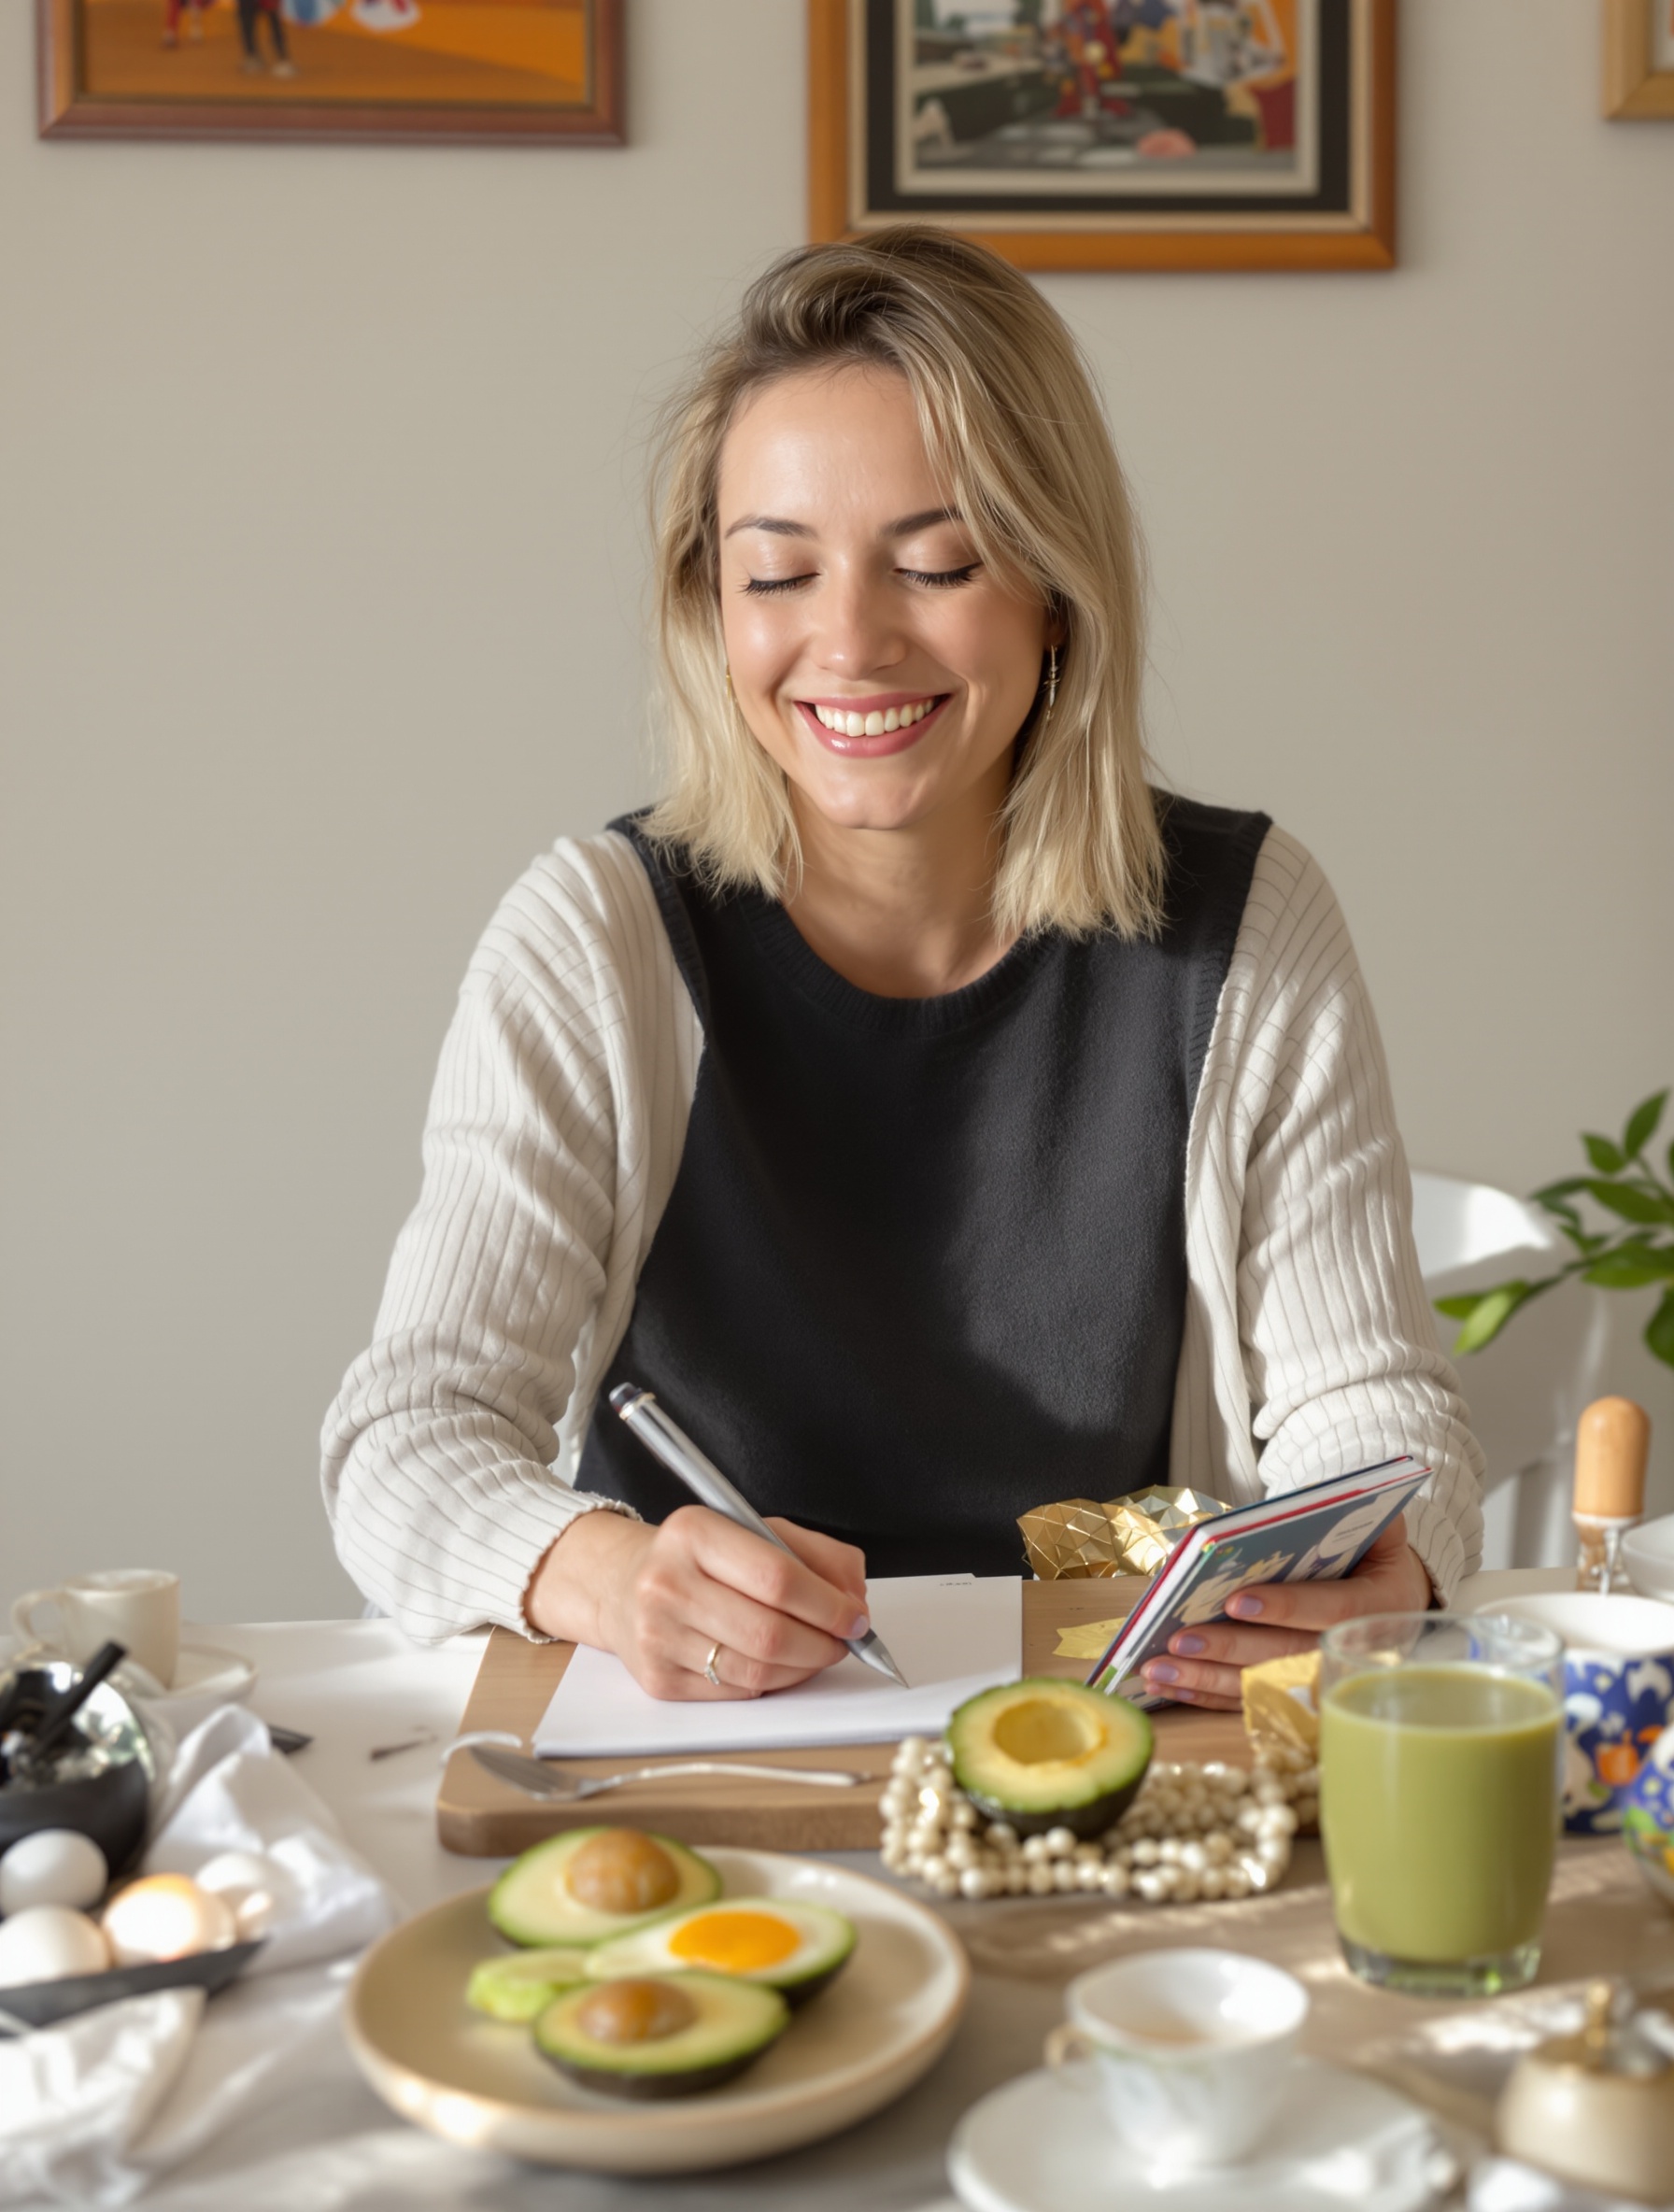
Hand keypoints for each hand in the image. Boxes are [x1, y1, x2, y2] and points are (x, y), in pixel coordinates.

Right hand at [525, 1506, 869, 1701]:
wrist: (623, 1585)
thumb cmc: (700, 1557)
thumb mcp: (757, 1530)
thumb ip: (817, 1554)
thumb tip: (855, 1598)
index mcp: (693, 1532)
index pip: (776, 1576)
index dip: (828, 1604)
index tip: (856, 1616)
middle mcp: (666, 1582)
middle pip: (769, 1632)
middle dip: (823, 1643)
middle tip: (845, 1640)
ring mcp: (657, 1635)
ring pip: (756, 1670)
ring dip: (804, 1667)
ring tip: (818, 1651)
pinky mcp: (657, 1678)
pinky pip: (736, 1691)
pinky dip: (773, 1683)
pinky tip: (779, 1664)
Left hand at [1138, 1516, 1433, 1711]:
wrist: (1396, 1604)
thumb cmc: (1376, 1557)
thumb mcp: (1381, 1526)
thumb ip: (1356, 1509)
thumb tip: (1309, 1496)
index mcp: (1381, 1606)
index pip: (1332, 1610)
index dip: (1285, 1607)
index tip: (1236, 1601)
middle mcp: (1355, 1653)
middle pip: (1287, 1657)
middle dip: (1230, 1649)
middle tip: (1179, 1640)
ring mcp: (1327, 1681)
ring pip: (1262, 1686)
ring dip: (1207, 1680)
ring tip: (1157, 1669)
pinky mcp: (1299, 1697)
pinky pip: (1250, 1700)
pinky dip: (1207, 1696)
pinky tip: (1169, 1687)